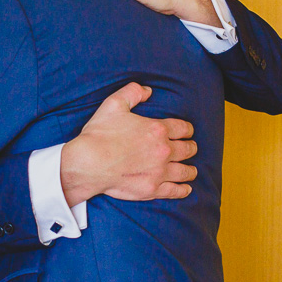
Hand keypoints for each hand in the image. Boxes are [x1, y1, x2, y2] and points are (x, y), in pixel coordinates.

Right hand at [60, 82, 197, 204]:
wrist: (88, 164)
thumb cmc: (99, 134)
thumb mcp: (114, 104)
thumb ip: (133, 92)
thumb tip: (148, 90)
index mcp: (157, 129)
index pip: (182, 128)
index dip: (187, 129)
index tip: (188, 132)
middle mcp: (163, 150)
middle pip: (187, 149)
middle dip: (191, 147)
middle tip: (191, 148)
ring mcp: (159, 172)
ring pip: (185, 171)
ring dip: (191, 170)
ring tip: (192, 170)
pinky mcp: (152, 189)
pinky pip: (174, 190)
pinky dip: (183, 190)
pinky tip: (186, 189)